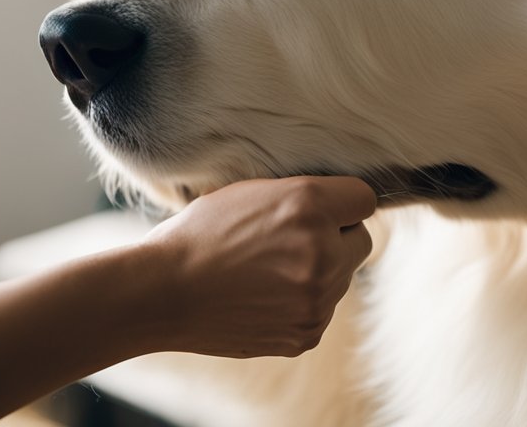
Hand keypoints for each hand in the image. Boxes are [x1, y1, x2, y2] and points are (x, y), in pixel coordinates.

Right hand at [126, 177, 375, 357]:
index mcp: (309, 206)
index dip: (345, 203)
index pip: (364, 200)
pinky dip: (301, 303)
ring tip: (267, 270)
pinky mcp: (306, 333)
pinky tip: (262, 296)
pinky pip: (321, 310)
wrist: (162, 294)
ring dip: (319, 272)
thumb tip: (336, 206)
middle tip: (293, 240)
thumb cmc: (200, 235)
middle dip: (336, 239)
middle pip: (361, 241)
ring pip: (341, 278)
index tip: (328, 210)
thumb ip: (301, 197)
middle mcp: (322, 251)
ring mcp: (316, 298)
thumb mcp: (251, 192)